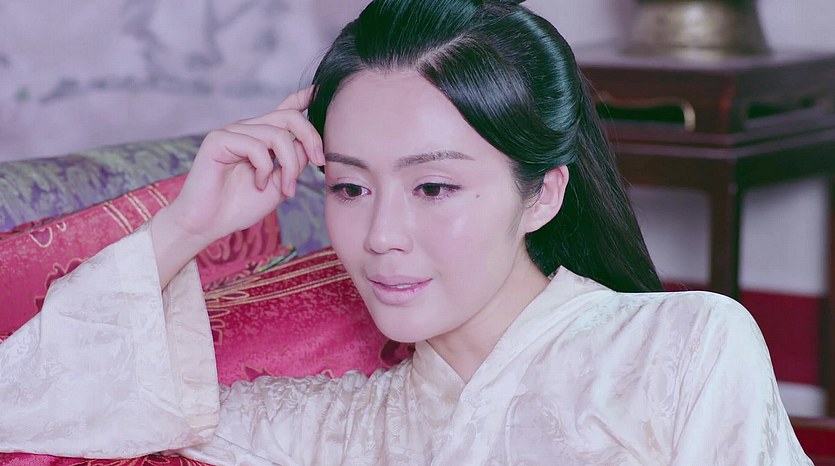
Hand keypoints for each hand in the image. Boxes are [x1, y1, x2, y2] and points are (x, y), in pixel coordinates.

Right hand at [151, 87, 324, 287]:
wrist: (208, 223)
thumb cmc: (240, 206)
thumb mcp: (280, 184)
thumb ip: (295, 162)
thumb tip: (311, 145)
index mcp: (262, 137)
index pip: (285, 109)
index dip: (304, 97)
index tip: (321, 90)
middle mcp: (248, 129)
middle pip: (290, 117)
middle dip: (311, 138)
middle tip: (318, 163)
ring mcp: (232, 132)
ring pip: (278, 134)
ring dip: (289, 165)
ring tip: (285, 189)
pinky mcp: (218, 139)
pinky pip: (256, 146)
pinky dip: (264, 169)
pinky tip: (257, 183)